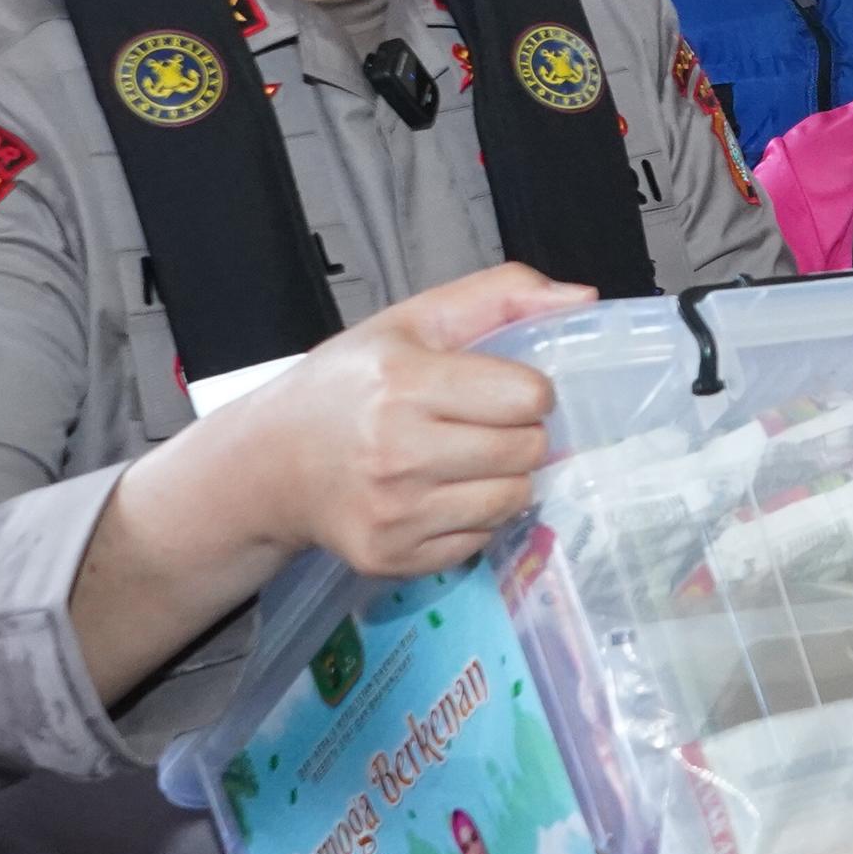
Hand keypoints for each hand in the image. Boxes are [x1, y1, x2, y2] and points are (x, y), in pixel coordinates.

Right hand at [170, 261, 596, 579]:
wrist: (271, 462)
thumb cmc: (347, 385)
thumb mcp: (412, 321)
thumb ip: (500, 296)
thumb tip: (581, 300)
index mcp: (404, 384)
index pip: (527, 397)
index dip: (528, 390)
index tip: (503, 388)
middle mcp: (398, 454)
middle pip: (527, 451)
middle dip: (520, 434)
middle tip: (484, 425)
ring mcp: (395, 513)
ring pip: (513, 500)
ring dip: (504, 478)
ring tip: (464, 458)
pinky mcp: (392, 557)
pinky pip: (480, 540)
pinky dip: (474, 517)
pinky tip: (440, 493)